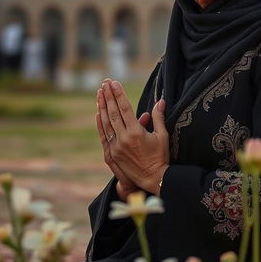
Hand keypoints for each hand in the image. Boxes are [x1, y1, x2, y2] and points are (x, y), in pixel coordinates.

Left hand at [96, 79, 167, 194]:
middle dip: (108, 96)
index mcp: (136, 132)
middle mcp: (123, 138)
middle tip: (105, 82)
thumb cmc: (160, 157)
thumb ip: (158, 117)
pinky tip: (98, 112)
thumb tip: (160, 101)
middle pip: (113, 112)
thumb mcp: (162, 136)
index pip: (124, 108)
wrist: (152, 179)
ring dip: (102, 106)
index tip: (114, 83)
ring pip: (106, 122)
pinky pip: (104, 134)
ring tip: (100, 93)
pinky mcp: (112, 153)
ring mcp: (116, 146)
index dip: (118, 94)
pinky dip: (100, 123)